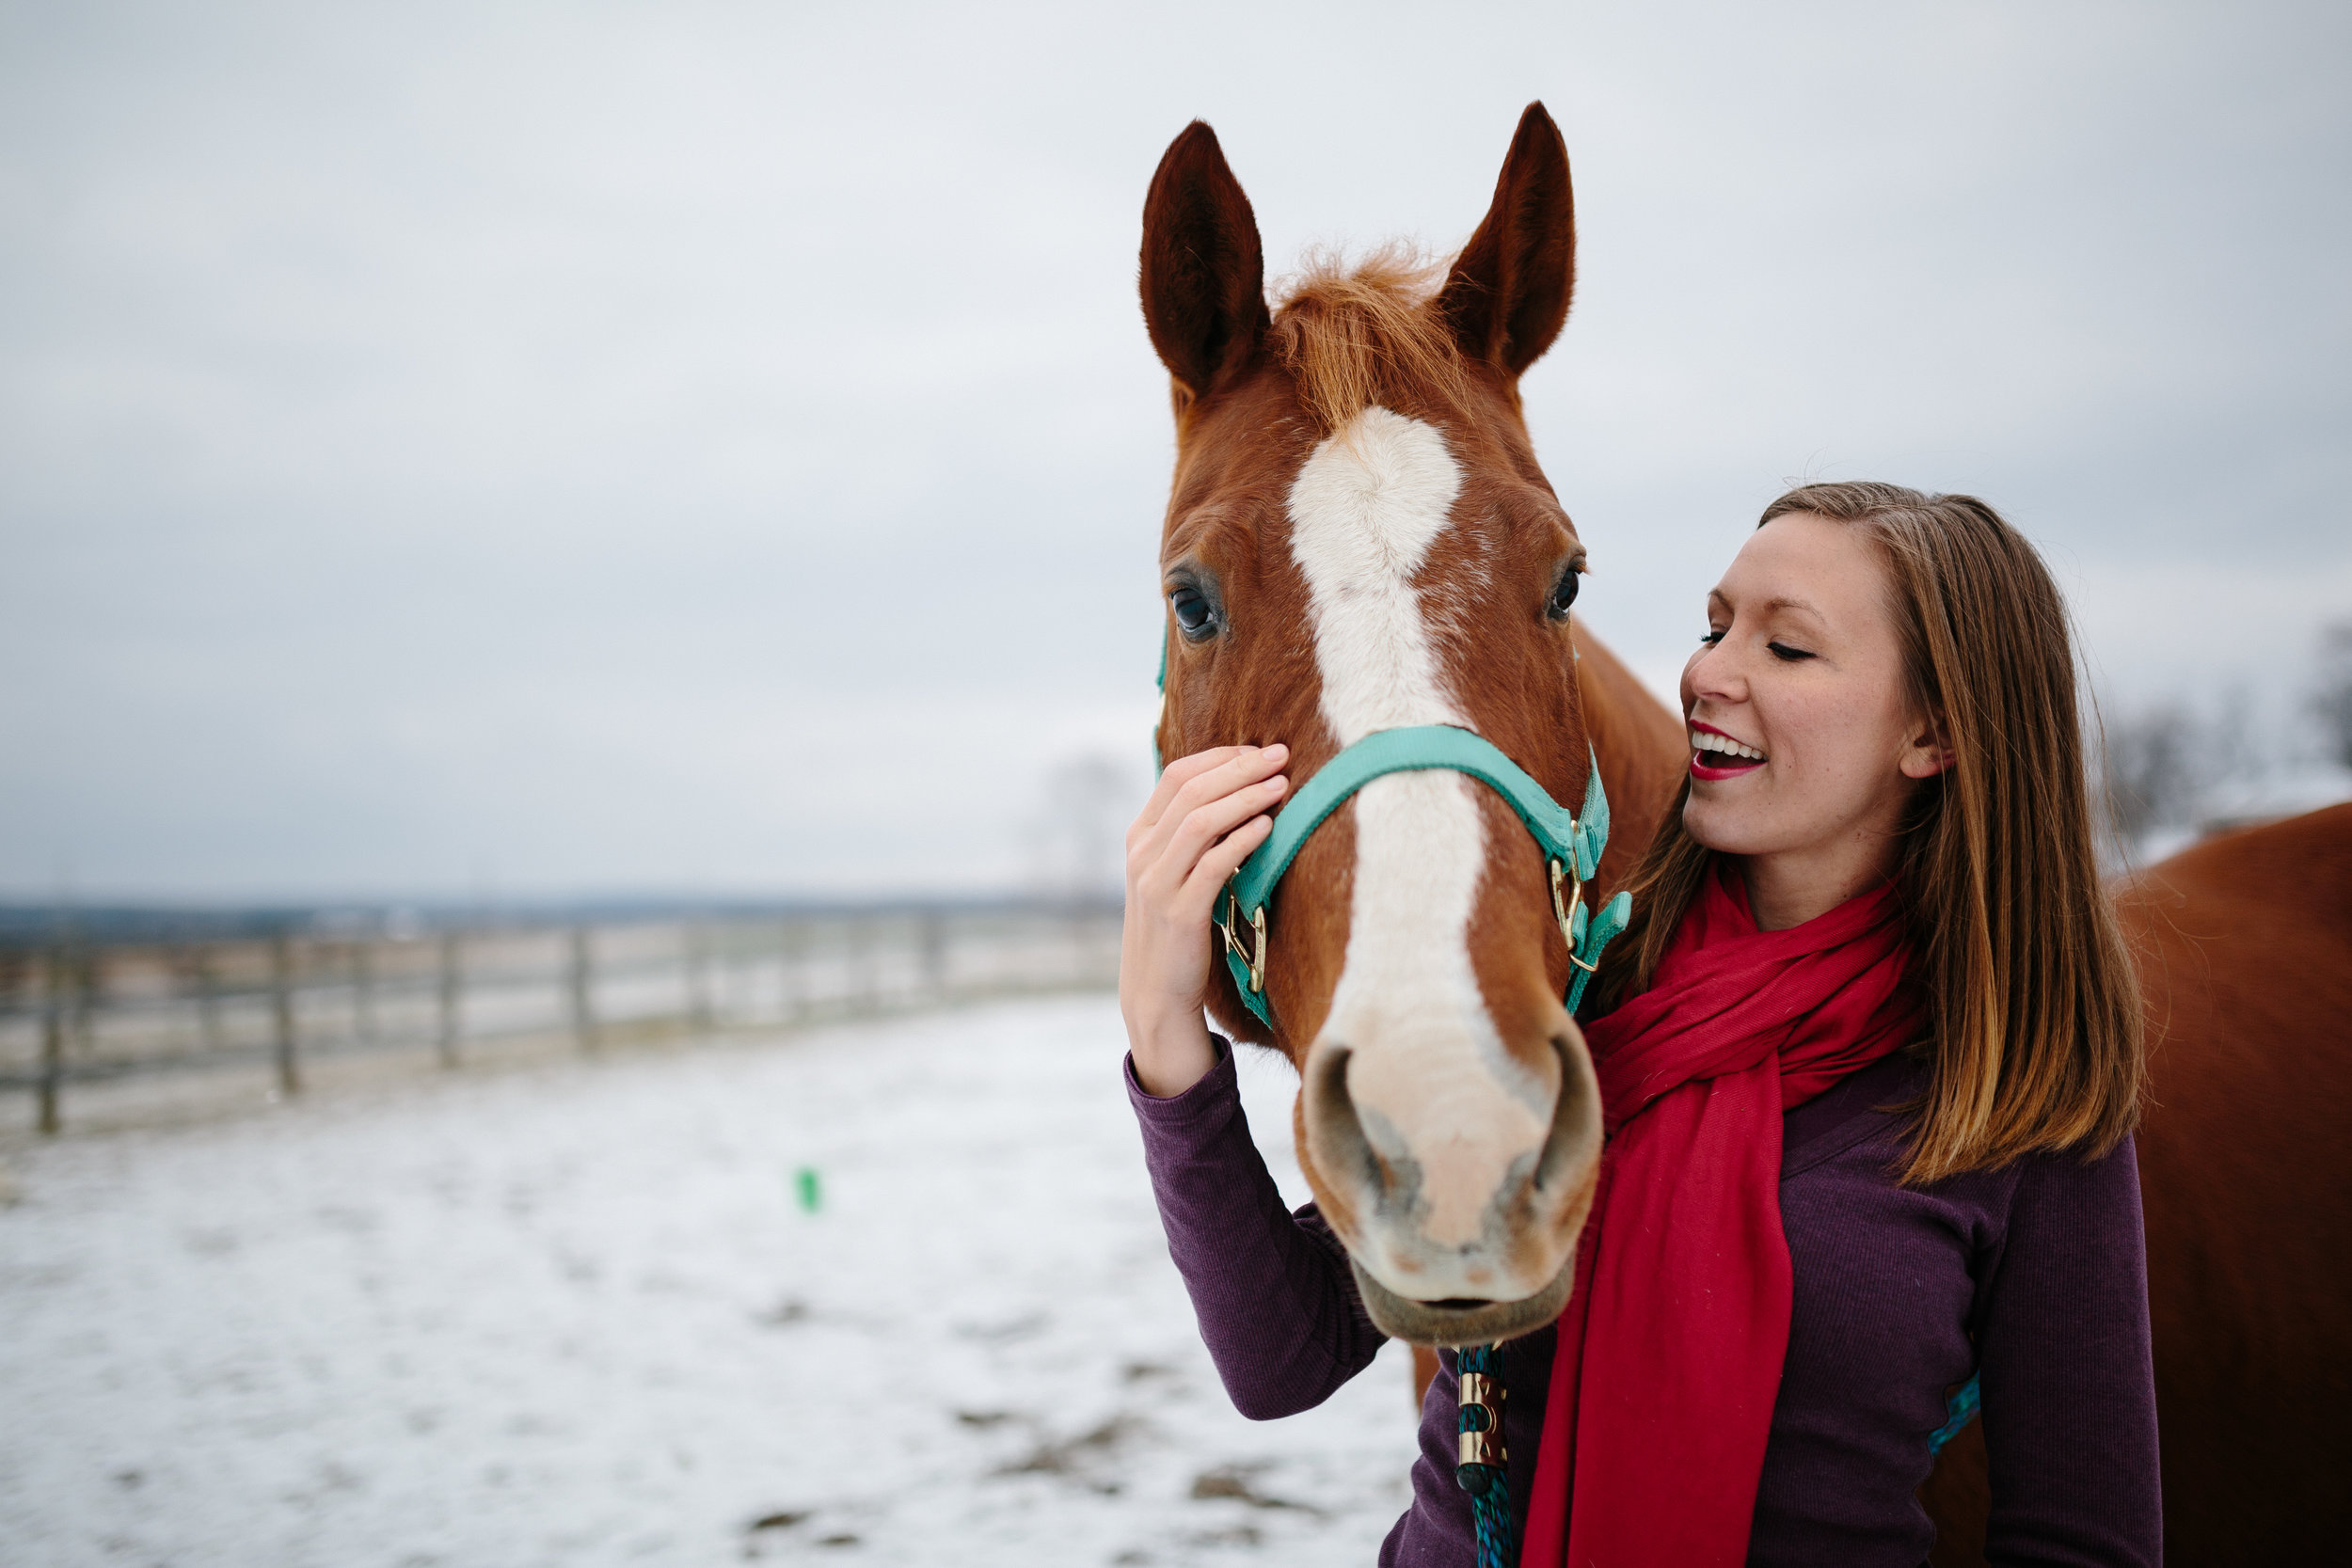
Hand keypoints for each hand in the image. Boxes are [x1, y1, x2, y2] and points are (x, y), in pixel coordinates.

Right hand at [1119, 743, 1289, 1096]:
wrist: (1155, 989)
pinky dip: (1243, 839)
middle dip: (1241, 768)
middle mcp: (1142, 854)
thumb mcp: (1172, 872)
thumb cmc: (1176, 925)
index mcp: (1140, 836)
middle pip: (1192, 791)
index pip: (1177, 775)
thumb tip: (1241, 789)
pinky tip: (1268, 827)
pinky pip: (1214, 864)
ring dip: (1246, 797)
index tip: (1259, 750)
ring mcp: (1157, 883)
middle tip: (1282, 755)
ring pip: (1201, 821)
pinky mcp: (1179, 913)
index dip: (1221, 756)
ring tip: (1282, 785)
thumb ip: (1192, 834)